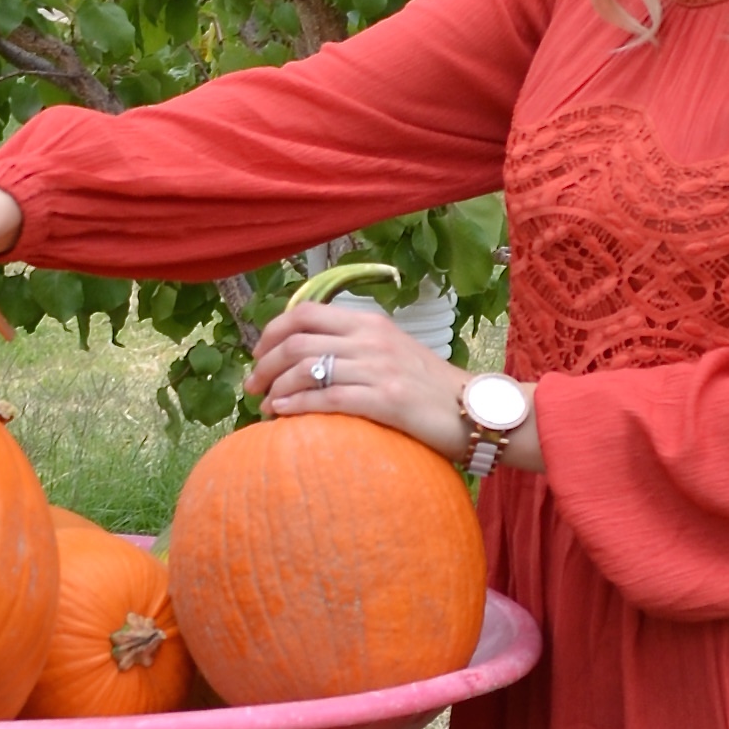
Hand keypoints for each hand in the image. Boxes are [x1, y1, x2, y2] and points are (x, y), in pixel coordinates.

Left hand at [247, 288, 533, 465]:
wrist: (475, 412)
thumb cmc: (429, 389)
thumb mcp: (391, 352)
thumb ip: (354, 347)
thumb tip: (305, 358)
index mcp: (369, 323)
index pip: (304, 313)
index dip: (271, 333)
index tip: (258, 356)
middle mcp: (371, 339)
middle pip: (296, 341)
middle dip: (264, 365)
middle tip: (252, 387)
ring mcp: (379, 368)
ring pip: (306, 369)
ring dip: (275, 389)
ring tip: (265, 408)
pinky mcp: (387, 400)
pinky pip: (328, 398)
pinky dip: (296, 406)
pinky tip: (282, 415)